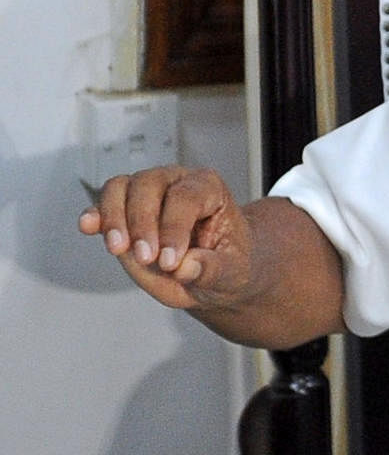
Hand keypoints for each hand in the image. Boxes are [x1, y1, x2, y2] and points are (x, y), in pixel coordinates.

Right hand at [79, 166, 253, 311]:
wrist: (215, 269)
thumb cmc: (228, 262)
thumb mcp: (233, 272)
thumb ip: (213, 269)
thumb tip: (185, 267)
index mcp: (209, 189)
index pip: (186, 198)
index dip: (174, 228)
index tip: (170, 261)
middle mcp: (176, 181)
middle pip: (149, 185)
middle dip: (143, 223)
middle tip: (146, 258)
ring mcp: (147, 192)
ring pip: (120, 188)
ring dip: (114, 218)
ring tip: (118, 248)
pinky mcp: (125, 210)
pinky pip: (103, 204)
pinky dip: (95, 215)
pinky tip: (88, 227)